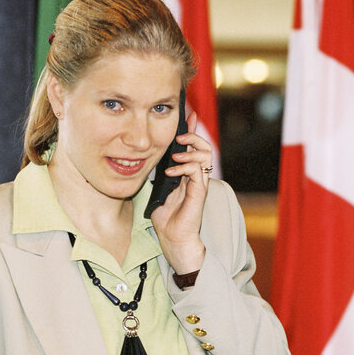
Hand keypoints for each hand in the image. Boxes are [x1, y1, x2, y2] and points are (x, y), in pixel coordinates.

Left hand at [150, 111, 212, 273]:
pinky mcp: (199, 193)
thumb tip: (148, 159)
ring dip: (190, 150)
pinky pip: (197, 171)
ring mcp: (199, 184)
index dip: (192, 130)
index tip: (188, 115)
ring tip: (175, 153)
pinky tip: (171, 171)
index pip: (194, 147)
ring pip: (205, 156)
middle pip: (205, 147)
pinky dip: (185, 167)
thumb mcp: (158, 190)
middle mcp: (197, 177)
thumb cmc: (166, 218)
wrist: (174, 238)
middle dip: (194, 136)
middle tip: (180, 135)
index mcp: (188, 174)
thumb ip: (158, 175)